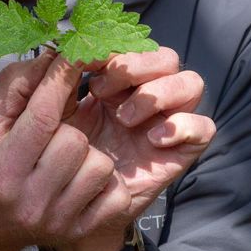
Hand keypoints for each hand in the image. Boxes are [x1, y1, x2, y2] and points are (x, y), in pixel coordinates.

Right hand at [0, 51, 130, 250]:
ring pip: (99, 165)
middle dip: (67, 125)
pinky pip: (115, 194)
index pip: (43, 115)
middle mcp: (31, 199)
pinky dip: (103, 179)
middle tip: (50, 132)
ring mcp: (57, 220)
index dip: (61, 79)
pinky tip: (80, 176)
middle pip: (75, 140)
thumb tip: (52, 56)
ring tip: (62, 157)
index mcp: (3, 169)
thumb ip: (14, 86)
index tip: (74, 55)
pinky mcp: (77, 231)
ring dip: (86, 153)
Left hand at [61, 47, 214, 250]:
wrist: (68, 204)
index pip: (133, 46)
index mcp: (118, 81)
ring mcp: (166, 121)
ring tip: (123, 118)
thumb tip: (59, 49)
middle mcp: (147, 96)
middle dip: (136, 67)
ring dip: (157, 93)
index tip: (86, 64)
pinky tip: (152, 139)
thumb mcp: (45, 113)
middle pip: (166, 58)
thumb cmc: (55, 154)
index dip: (113, 49)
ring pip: (192, 82)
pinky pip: (204, 127)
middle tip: (101, 91)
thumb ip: (48, 80)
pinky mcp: (180, 151)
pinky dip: (183, 125)